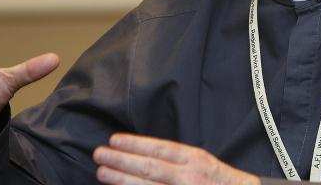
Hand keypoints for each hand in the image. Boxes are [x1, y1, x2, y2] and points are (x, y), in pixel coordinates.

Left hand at [93, 134, 260, 184]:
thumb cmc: (221, 182)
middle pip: (149, 168)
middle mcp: (188, 178)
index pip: (159, 149)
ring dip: (122, 180)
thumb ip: (179, 160)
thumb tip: (148, 154)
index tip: (115, 140)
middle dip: (121, 160)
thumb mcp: (203, 163)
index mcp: (195, 160)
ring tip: (102, 172)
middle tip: (100, 154)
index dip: (135, 144)